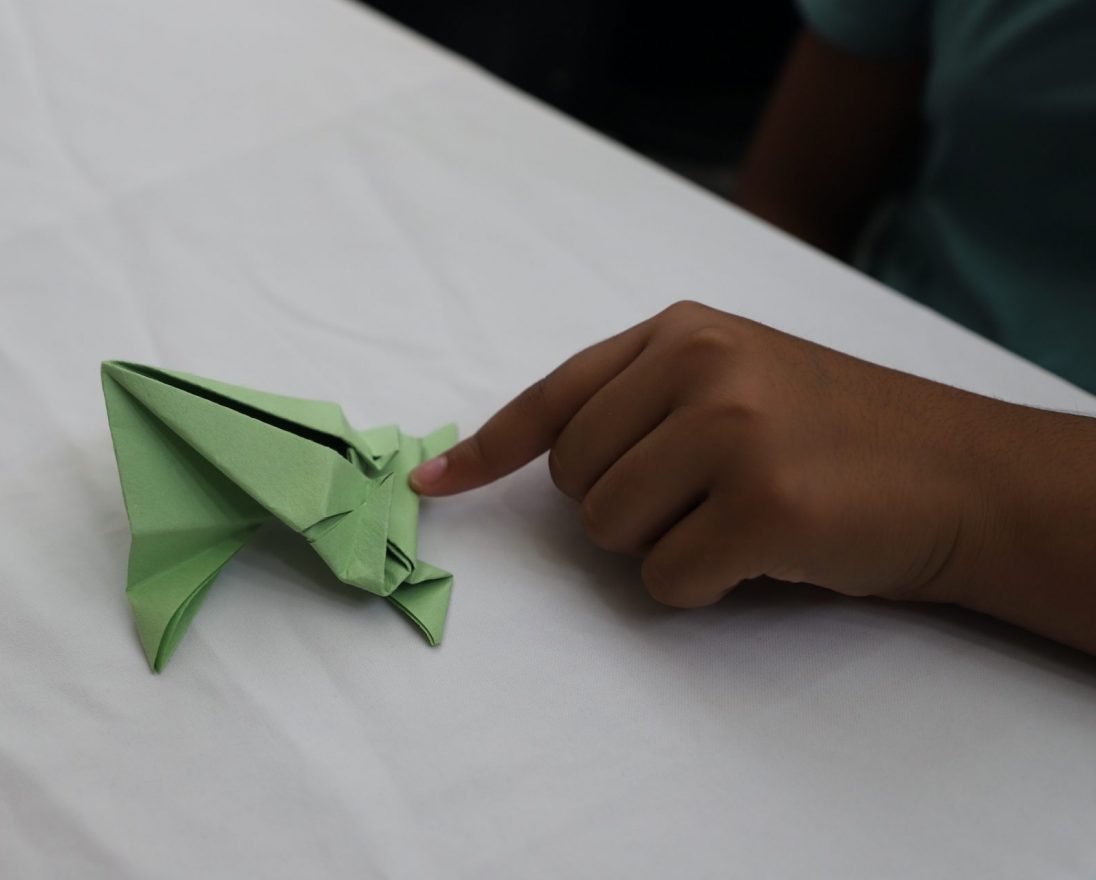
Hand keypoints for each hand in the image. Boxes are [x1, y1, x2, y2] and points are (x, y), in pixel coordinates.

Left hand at [410, 302, 1095, 651]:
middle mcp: (700, 364)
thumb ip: (649, 400)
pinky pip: (665, 580)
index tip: (432, 483)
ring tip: (742, 516)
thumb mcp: (741, 378)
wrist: (964, 474)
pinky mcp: (761, 502)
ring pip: (610, 532)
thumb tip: (549, 460)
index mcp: (683, 330)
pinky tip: (766, 553)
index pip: (555, 395)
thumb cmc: (844, 434)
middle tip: (707, 499)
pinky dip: (704, 586)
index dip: (488, 448)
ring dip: (666, 546)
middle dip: (624, 509)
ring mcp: (731, 428)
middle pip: (575, 481)